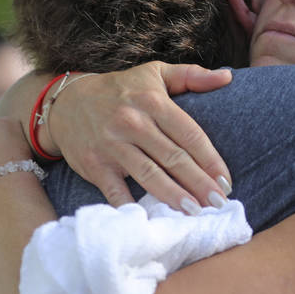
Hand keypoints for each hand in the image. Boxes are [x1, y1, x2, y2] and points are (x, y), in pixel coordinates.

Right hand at [43, 62, 232, 211]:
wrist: (66, 101)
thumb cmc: (120, 90)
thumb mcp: (155, 74)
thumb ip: (192, 76)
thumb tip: (228, 78)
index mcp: (152, 102)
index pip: (189, 134)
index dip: (210, 160)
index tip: (226, 180)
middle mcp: (133, 122)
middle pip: (173, 158)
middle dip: (199, 182)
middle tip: (219, 202)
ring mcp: (112, 144)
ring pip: (149, 175)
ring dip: (174, 196)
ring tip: (195, 211)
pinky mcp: (94, 164)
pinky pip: (116, 190)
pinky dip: (131, 206)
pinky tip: (151, 219)